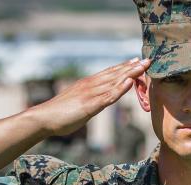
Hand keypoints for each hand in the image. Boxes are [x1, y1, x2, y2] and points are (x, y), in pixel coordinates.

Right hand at [31, 58, 150, 135]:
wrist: (43, 118)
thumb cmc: (59, 114)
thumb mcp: (77, 104)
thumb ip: (88, 100)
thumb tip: (95, 102)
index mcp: (87, 85)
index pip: (108, 73)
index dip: (122, 67)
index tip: (135, 61)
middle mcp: (90, 86)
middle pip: (114, 74)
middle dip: (131, 67)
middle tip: (146, 60)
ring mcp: (90, 94)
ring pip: (114, 82)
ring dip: (129, 74)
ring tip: (143, 67)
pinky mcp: (90, 105)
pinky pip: (108, 96)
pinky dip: (120, 89)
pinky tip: (130, 83)